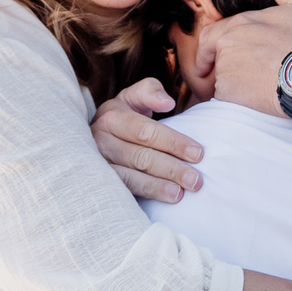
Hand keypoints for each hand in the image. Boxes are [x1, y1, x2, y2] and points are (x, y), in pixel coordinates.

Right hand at [90, 78, 202, 203]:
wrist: (92, 138)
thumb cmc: (124, 117)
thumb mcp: (133, 97)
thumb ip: (150, 91)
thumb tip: (167, 103)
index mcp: (111, 116)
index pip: (146, 131)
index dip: (173, 142)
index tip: (198, 153)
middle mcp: (100, 140)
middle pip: (141, 157)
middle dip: (171, 168)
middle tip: (196, 180)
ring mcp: (97, 163)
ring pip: (131, 177)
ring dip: (158, 186)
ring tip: (181, 194)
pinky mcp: (99, 182)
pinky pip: (124, 190)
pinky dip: (146, 195)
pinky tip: (164, 199)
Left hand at [198, 0, 291, 116]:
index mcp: (240, 22)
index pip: (212, 34)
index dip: (211, 46)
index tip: (208, 58)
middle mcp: (227, 44)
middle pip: (212, 56)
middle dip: (213, 65)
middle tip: (217, 76)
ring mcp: (226, 69)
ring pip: (219, 78)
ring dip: (231, 84)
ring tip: (255, 87)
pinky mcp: (228, 93)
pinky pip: (225, 98)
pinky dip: (235, 100)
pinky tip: (255, 99)